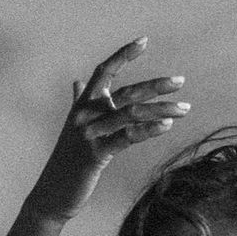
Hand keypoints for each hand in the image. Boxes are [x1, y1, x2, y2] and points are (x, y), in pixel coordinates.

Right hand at [26, 37, 189, 221]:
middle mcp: (86, 113)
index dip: (124, 55)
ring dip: (161, 109)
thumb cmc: (68, 163)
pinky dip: (148, 130)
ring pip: (131, 113)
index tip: (144, 41)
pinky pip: (126, 138)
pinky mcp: (96, 154)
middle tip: (181, 81)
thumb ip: (78, 102)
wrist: (52, 194)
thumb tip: (78, 82)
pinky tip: (166, 126)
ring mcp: (90, 133)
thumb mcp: (74, 129)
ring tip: (184, 109)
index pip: (105, 70)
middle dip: (156, 86)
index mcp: (83, 104)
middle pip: (126, 92)